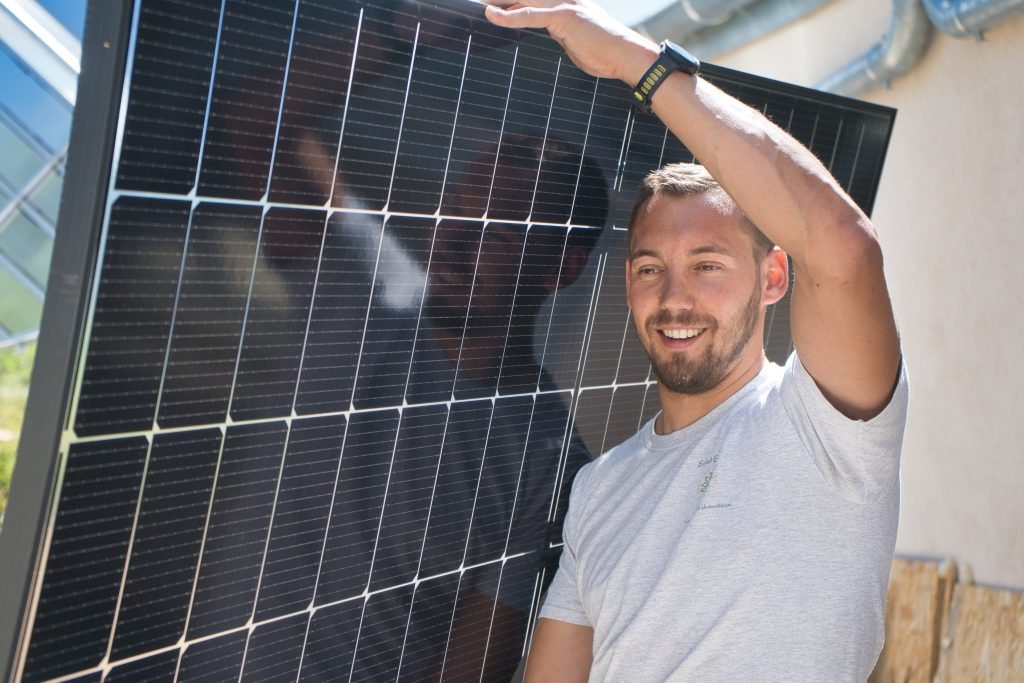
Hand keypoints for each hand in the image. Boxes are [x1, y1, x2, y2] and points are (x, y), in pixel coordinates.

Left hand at [482, 0, 657, 84]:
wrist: (627, 56)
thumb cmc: (606, 54)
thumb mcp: (577, 42)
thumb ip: (562, 35)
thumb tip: (554, 37)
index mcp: (566, 4)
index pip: (531, 0)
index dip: (511, 2)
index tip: (492, 3)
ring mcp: (564, 5)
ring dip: (497, 1)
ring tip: (476, 2)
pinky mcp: (564, 16)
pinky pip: (530, 14)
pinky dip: (509, 15)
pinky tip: (491, 15)